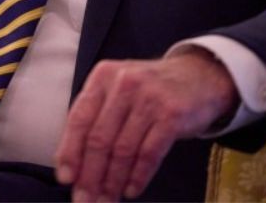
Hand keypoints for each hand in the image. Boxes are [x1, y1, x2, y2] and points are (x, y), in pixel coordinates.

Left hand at [54, 51, 236, 201]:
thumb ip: (96, 116)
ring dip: (113, 181)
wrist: (199, 76)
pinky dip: (138, 177)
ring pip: (123, 150)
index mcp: (103, 76)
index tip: (66, 178)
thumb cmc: (150, 89)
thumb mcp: (118, 89)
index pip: (79, 119)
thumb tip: (73, 162)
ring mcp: (149, 98)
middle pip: (100, 139)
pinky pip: (149, 154)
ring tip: (107, 199)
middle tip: (85, 199)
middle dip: (90, 175)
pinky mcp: (172, 115)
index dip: (70, 152)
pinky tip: (131, 190)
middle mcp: (124, 84)